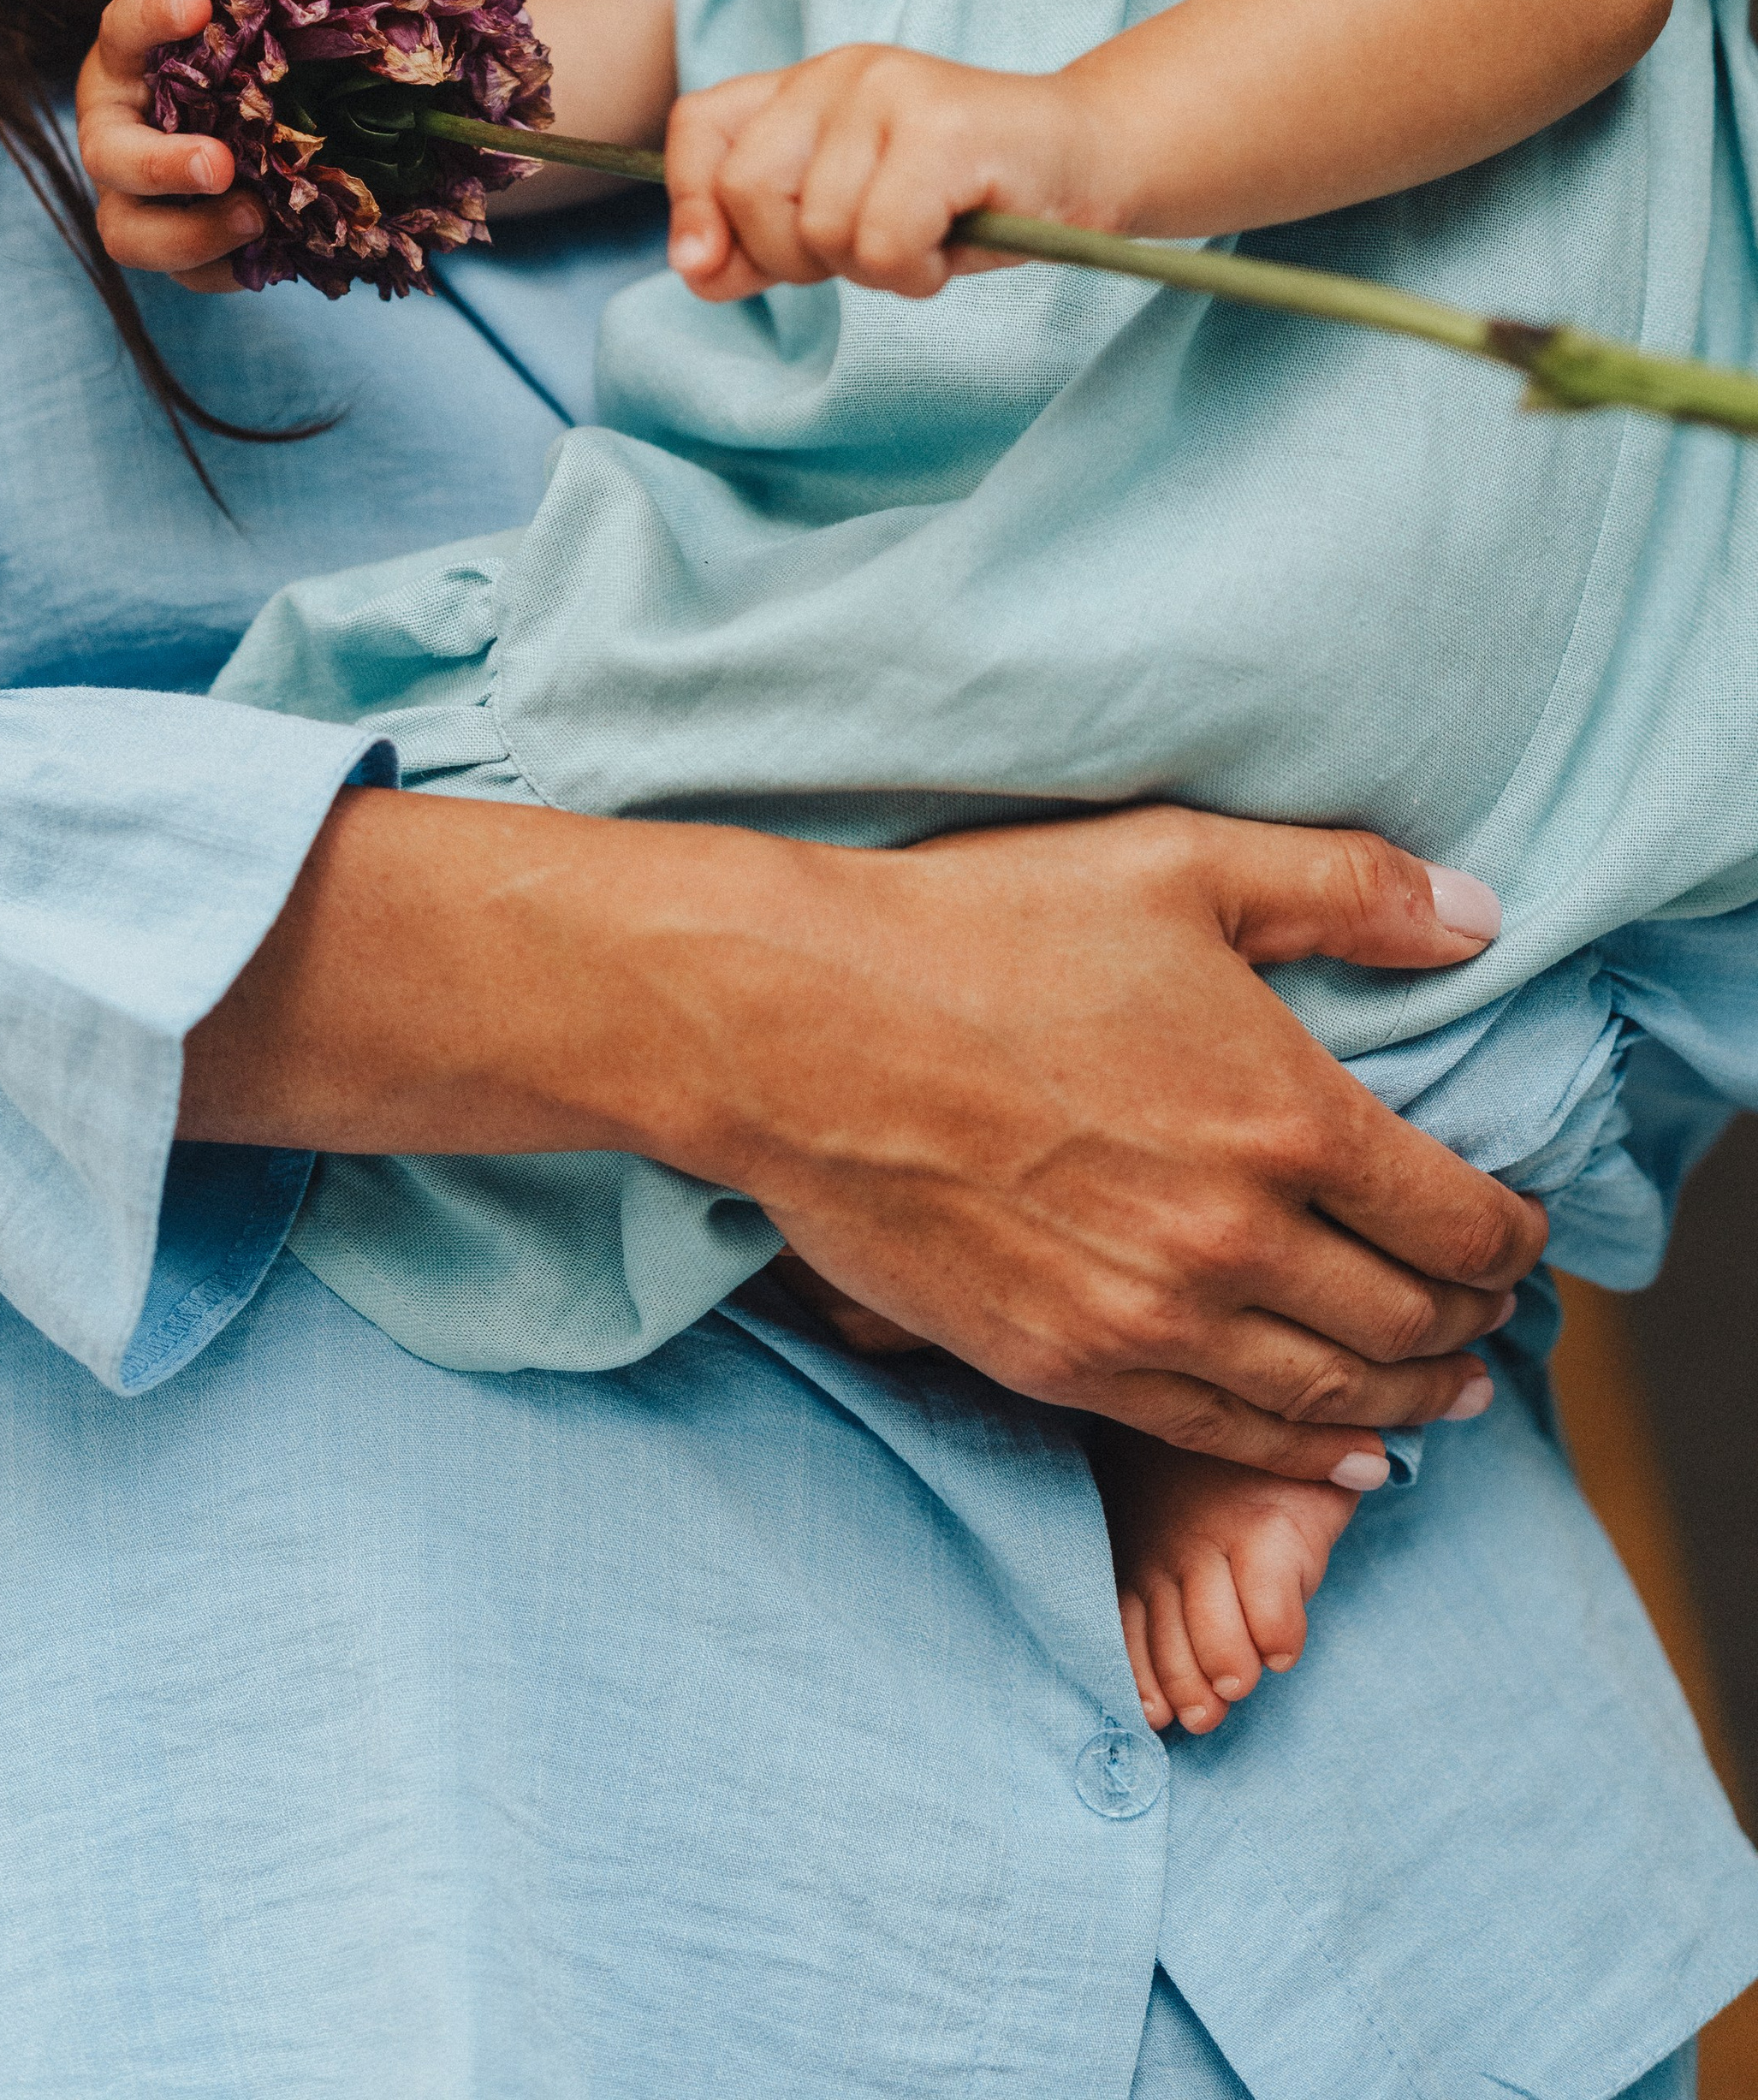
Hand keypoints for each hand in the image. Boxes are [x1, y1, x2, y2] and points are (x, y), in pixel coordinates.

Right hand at [76, 0, 261, 293]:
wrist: (251, 118)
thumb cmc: (255, 58)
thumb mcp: (259, 26)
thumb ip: (282, 7)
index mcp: (130, 61)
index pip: (123, 28)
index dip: (151, 17)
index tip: (197, 2)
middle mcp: (117, 130)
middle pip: (109, 154)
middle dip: (161, 164)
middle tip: (218, 163)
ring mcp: (134, 197)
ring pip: (129, 233)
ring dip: (190, 234)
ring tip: (257, 217)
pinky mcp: (172, 247)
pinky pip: (189, 276)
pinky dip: (230, 267)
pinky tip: (277, 253)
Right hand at [187, 791, 1539, 1482]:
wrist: (799, 1027)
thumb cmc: (980, 930)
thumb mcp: (1175, 864)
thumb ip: (1343, 890)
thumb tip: (1476, 918)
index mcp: (1284, 1117)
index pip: (1460, 1222)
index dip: (1513, 1237)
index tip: (1518, 1227)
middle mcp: (1235, 1242)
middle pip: (1411, 1323)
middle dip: (1470, 1323)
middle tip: (1487, 1309)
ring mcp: (1146, 1321)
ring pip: (1330, 1400)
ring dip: (1408, 1399)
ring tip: (1443, 1391)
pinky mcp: (1060, 1365)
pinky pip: (1219, 1436)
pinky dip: (1301, 1451)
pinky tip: (1337, 1448)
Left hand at [664, 45, 1116, 302]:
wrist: (1090, 160)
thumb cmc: (968, 197)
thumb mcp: (846, 224)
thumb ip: (761, 242)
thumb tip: (694, 269)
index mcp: (805, 86)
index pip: (699, 128)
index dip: (693, 204)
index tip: (718, 264)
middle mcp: (838, 72)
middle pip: (747, 192)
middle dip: (796, 258)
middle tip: (867, 250)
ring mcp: (889, 92)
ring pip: (821, 231)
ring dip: (874, 269)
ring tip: (926, 238)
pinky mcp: (939, 129)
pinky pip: (881, 245)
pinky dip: (915, 273)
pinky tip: (952, 244)